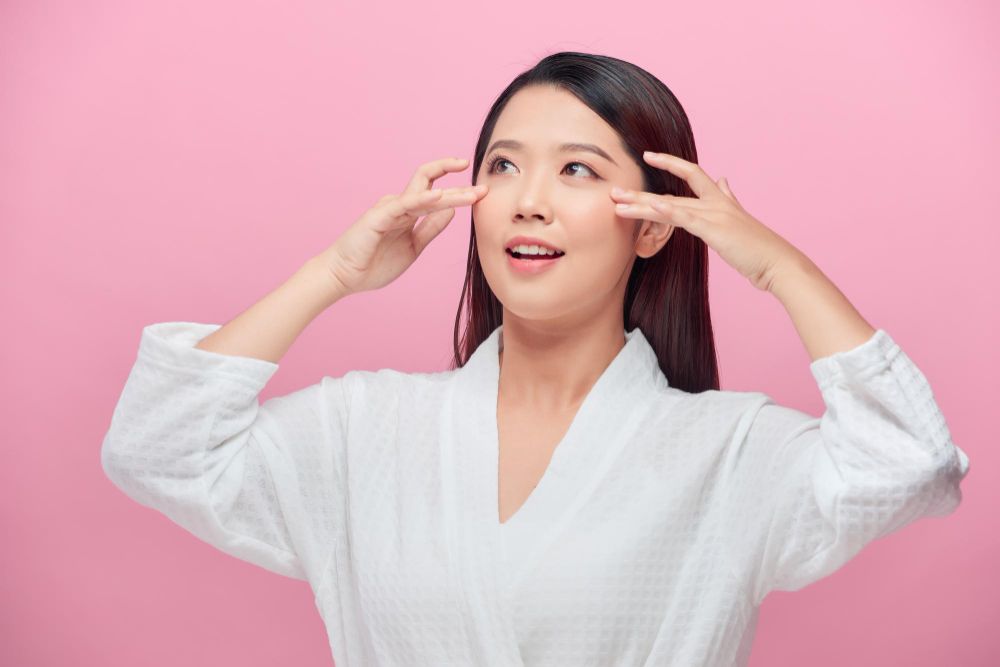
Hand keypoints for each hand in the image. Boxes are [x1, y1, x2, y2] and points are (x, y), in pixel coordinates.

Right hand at [315, 157, 487, 294]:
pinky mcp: (378, 217)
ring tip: (472, 194)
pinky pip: (404, 205)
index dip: (457, 190)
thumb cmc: (373, 263)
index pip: (435, 193)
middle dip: (458, 184)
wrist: (343, 277)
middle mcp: (399, 205)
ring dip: (450, 194)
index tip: (480, 191)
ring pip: (423, 194)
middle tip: (484, 187)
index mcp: (407, 212)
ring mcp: (389, 209)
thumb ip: (430, 228)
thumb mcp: (413, 246)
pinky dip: (422, 200)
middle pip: (431, 185)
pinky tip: (440, 197)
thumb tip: (452, 211)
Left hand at [609, 151, 802, 291]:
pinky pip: (684, 218)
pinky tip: (648, 206)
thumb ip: (729, 198)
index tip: (649, 156)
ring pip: (670, 205)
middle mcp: (716, 203)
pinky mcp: (713, 229)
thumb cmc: (759, 249)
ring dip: (641, 205)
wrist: (778, 263)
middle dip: (641, 193)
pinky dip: (665, 211)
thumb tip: (724, 181)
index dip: (670, 163)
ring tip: (617, 202)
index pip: (692, 173)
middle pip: (671, 192)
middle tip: (614, 191)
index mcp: (721, 200)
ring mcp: (714, 214)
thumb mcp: (740, 219)